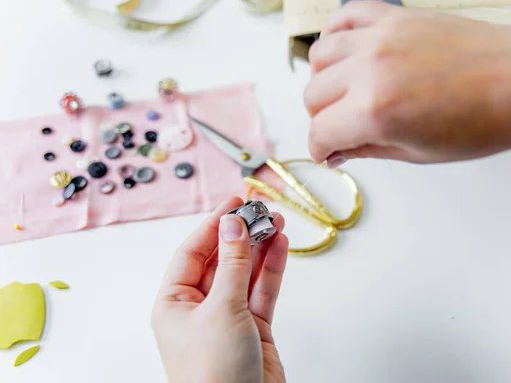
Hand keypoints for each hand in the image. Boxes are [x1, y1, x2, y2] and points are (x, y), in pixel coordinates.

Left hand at [151, 197, 288, 382]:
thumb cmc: (213, 375)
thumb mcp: (221, 309)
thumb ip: (232, 265)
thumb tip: (233, 225)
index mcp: (174, 304)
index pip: (193, 252)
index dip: (214, 224)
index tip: (234, 201)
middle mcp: (199, 308)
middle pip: (222, 259)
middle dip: (241, 234)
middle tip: (261, 209)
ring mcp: (228, 317)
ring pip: (246, 272)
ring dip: (260, 247)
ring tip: (276, 221)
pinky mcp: (254, 328)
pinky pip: (262, 291)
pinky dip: (272, 269)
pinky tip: (280, 246)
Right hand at [304, 1, 510, 166]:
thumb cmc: (486, 120)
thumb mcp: (419, 153)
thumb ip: (367, 149)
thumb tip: (337, 150)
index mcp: (376, 111)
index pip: (320, 133)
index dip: (321, 149)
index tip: (329, 152)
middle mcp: (370, 69)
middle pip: (313, 95)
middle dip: (322, 119)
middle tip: (343, 128)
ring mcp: (380, 37)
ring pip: (319, 56)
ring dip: (324, 80)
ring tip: (345, 92)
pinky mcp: (394, 17)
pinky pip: (344, 16)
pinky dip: (335, 35)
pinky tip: (347, 53)